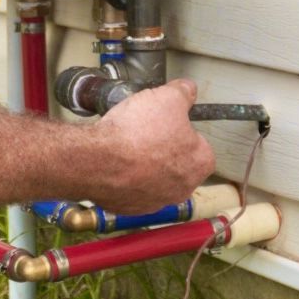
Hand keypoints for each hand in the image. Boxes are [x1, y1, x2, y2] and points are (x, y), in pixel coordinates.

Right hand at [89, 79, 217, 213]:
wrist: (99, 160)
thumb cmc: (138, 132)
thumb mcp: (167, 97)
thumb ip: (184, 92)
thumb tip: (188, 90)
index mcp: (200, 164)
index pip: (200, 144)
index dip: (182, 129)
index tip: (167, 121)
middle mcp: (182, 189)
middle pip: (177, 163)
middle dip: (163, 148)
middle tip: (146, 131)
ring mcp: (156, 202)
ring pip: (154, 178)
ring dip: (144, 164)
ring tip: (127, 145)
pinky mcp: (131, 208)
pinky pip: (132, 189)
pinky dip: (125, 177)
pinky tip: (115, 162)